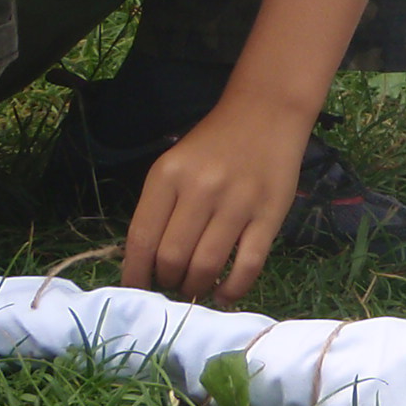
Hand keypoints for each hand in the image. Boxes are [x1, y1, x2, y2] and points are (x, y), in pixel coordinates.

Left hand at [121, 85, 310, 303]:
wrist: (267, 111)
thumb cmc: (214, 142)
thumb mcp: (174, 164)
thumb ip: (159, 208)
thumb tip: (148, 264)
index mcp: (168, 175)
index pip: (141, 239)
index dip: (135, 274)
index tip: (138, 289)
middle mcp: (200, 189)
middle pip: (172, 258)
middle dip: (168, 282)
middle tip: (173, 284)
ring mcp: (238, 202)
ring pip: (206, 267)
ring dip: (196, 288)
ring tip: (196, 286)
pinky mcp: (270, 214)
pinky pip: (248, 266)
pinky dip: (233, 289)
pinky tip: (224, 294)